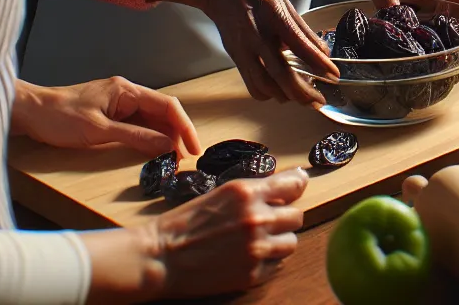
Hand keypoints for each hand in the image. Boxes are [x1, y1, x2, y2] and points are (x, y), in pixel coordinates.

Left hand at [12, 78, 201, 157]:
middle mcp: (126, 93)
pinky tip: (153, 150)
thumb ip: (135, 137)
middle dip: (177, 133)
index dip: (184, 127)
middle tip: (186, 158)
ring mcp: (118, 104)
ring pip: (151, 119)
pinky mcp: (109, 114)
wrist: (28, 112)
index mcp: (127, 90)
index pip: (167, 106)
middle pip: (162, 112)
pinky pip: (137, 125)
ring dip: (164, 137)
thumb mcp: (98, 131)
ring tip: (174, 158)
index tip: (194, 148)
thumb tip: (166, 145)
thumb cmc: (58, 117)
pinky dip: (148, 137)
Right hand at [146, 0, 337, 105]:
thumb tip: (322, 51)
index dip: (317, 63)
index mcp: (271, 15)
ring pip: (263, 85)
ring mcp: (242, 48)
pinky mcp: (234, 56)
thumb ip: (301, 28)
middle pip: (279, 74)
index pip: (298, 45)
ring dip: (285, 96)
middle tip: (318, 101)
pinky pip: (251, 83)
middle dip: (302, 93)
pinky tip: (279, 90)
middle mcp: (255, 36)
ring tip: (302, 97)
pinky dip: (267, 92)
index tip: (333, 74)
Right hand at [146, 170, 308, 297]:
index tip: (297, 187)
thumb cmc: (185, 223)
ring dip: (278, 241)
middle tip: (267, 222)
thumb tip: (286, 187)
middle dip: (284, 218)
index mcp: (246, 193)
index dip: (296, 186)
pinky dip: (267, 261)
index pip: (293, 185)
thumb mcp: (220, 194)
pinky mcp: (252, 274)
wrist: (161, 257)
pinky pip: (277, 265)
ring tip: (257, 241)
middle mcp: (256, 218)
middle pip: (296, 216)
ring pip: (291, 242)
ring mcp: (256, 248)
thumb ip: (253, 192)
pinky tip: (247, 257)